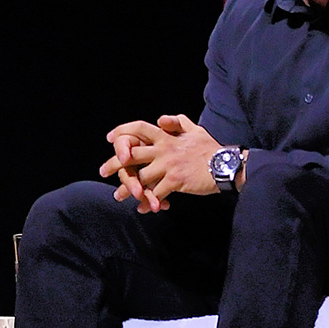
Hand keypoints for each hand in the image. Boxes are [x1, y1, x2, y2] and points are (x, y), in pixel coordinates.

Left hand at [98, 114, 221, 212]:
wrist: (225, 165)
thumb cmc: (210, 149)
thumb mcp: (194, 130)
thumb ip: (177, 123)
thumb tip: (161, 120)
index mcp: (166, 137)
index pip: (139, 128)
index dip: (122, 131)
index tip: (110, 139)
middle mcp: (164, 150)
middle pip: (131, 155)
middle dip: (115, 163)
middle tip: (103, 171)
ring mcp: (168, 166)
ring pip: (140, 178)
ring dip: (128, 189)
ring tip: (119, 196)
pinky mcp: (175, 181)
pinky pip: (155, 193)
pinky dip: (148, 202)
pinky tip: (143, 208)